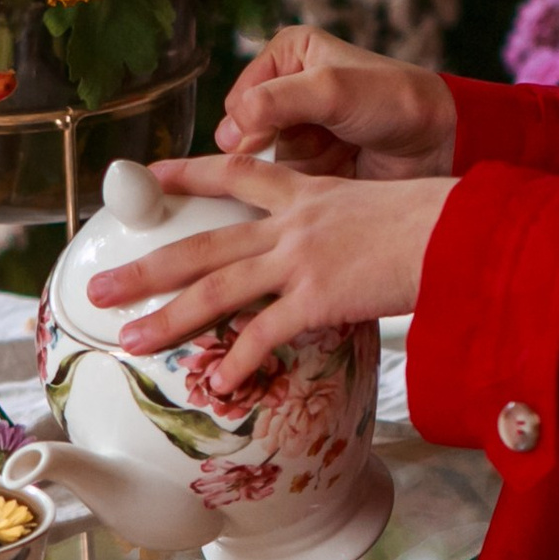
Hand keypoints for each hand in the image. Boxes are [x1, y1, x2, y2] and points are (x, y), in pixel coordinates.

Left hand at [88, 155, 457, 388]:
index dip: (184, 175)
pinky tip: (216, 386)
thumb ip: (344, 224)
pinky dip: (237, 362)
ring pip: (215, 290)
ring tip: (128, 340)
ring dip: (167, 319)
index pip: (230, 173)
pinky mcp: (318, 296)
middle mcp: (289, 223)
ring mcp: (299, 259)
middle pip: (199, 245)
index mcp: (303, 192)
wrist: (459, 229)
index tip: (147, 174)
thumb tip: (341, 250)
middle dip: (144, 268)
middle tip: (99, 286)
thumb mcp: (378, 204)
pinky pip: (264, 334)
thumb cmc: (435, 221)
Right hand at [215, 25, 457, 179]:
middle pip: (247, 133)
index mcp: (288, 54)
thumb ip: (275, 101)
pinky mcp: (310, 162)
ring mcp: (299, 129)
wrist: (437, 143)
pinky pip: (285, 181)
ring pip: (264, 161)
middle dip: (275, 146)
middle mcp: (288, 89)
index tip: (281, 130)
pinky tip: (335, 169)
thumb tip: (230, 129)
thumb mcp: (331, 89)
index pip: (240, 98)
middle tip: (313, 142)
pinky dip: (305, 182)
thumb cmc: (394, 101)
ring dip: (297, 164)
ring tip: (335, 151)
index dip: (252, 121)